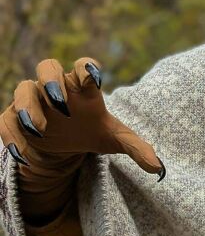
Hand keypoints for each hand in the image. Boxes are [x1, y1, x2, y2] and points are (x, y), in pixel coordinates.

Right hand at [0, 57, 163, 221]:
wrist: (64, 144)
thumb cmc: (90, 131)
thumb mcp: (114, 139)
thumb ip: (135, 147)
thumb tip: (159, 168)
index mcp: (82, 86)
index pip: (83, 67)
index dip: (86, 67)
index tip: (93, 75)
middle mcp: (55, 88)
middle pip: (46, 67)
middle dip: (51, 81)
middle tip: (60, 101)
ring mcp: (32, 101)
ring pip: (22, 90)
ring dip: (28, 106)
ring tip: (40, 129)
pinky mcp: (13, 119)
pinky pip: (5, 121)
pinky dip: (11, 136)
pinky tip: (22, 154)